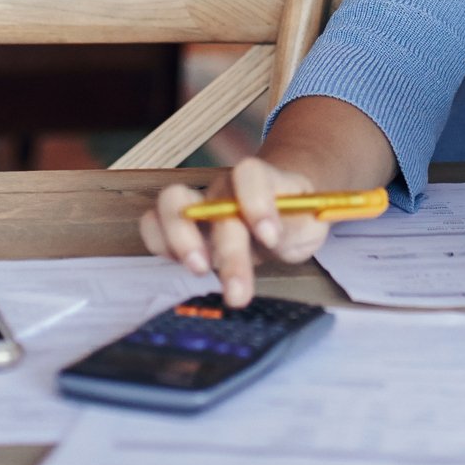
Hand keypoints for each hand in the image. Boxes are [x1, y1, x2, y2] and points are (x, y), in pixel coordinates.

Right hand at [140, 157, 327, 306]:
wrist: (281, 212)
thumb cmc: (295, 218)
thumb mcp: (311, 224)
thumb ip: (298, 227)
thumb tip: (271, 238)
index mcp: (263, 180)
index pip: (250, 173)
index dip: (256, 202)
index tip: (270, 236)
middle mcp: (226, 188)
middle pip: (214, 204)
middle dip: (226, 250)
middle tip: (237, 290)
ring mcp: (200, 203)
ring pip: (171, 201)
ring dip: (180, 238)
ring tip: (200, 269)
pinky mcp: (179, 224)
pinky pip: (152, 223)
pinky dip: (159, 244)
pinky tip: (184, 266)